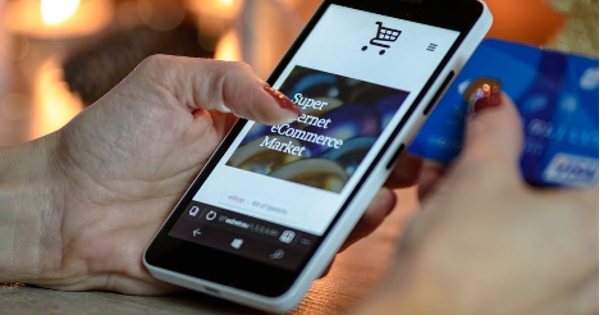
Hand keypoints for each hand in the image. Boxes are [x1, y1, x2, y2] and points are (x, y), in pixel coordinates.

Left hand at [1, 56, 419, 294]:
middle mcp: (255, 173)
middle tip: (400, 169)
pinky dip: (310, 254)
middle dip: (370, 173)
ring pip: (315, 219)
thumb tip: (287, 106)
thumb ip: (229, 81)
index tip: (389, 126)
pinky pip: (282, 256)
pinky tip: (327, 244)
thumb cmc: (111, 136)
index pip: (313, 128)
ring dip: (353, 214)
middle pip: (326, 177)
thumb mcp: (169, 82)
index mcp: (246, 131)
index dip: (354, 127)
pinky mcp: (235, 249)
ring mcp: (249, 213)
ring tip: (375, 203)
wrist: (66, 204)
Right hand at [357, 87, 598, 314]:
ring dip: (500, 194)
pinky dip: (493, 230)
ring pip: (539, 224)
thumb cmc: (457, 260)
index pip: (595, 158)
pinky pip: (521, 254)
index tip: (545, 118)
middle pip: (566, 191)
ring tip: (452, 178)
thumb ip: (494, 131)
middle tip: (494, 144)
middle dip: (525, 161)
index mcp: (595, 223)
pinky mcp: (534, 307)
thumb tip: (495, 102)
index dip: (571, 131)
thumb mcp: (475, 179)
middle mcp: (593, 263)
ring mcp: (566, 292)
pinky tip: (448, 213)